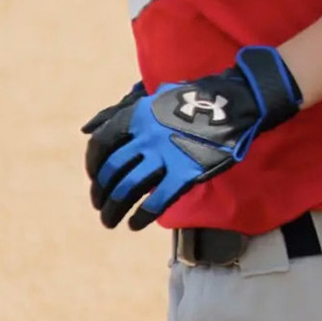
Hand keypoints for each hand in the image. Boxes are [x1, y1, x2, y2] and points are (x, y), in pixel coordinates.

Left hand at [83, 47, 301, 230]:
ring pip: (127, 189)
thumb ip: (125, 112)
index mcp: (139, 116)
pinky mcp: (185, 173)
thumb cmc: (196, 99)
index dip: (93, 166)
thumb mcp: (158, 96)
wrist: (235, 103)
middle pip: (111, 172)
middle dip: (101, 194)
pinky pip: (155, 202)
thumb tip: (87, 129)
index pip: (101, 144)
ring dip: (113, 210)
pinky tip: (136, 224)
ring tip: (110, 222)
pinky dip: (141, 217)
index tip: (95, 179)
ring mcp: (166, 155)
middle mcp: (147, 136)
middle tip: (101, 207)